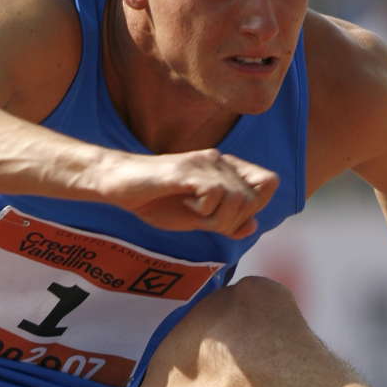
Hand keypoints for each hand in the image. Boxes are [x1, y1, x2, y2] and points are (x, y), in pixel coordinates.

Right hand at [100, 149, 279, 238]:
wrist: (118, 185)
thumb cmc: (154, 200)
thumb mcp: (196, 219)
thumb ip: (225, 222)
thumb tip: (253, 226)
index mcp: (225, 168)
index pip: (268, 183)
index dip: (255, 207)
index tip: (225, 217)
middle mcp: (220, 160)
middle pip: (254, 198)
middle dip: (232, 220)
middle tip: (203, 219)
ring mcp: (205, 162)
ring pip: (238, 199)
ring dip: (216, 218)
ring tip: (192, 213)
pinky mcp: (188, 169)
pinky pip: (215, 195)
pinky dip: (202, 211)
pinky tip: (185, 206)